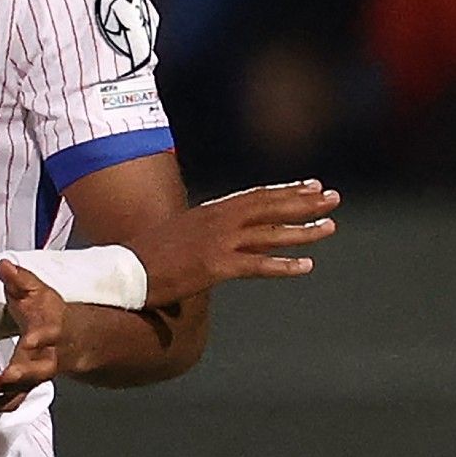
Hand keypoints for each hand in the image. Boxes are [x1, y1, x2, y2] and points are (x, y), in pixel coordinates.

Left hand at [0, 259, 64, 412]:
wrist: (71, 338)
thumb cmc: (50, 314)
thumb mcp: (36, 292)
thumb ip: (19, 279)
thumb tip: (3, 265)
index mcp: (50, 331)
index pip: (48, 335)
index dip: (41, 339)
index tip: (30, 341)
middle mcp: (46, 357)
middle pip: (38, 371)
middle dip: (22, 375)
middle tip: (5, 377)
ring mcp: (36, 375)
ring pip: (24, 391)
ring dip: (3, 396)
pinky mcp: (26, 386)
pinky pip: (13, 400)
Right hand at [124, 179, 339, 306]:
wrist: (123, 271)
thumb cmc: (144, 257)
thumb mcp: (176, 236)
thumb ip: (200, 235)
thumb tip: (213, 242)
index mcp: (209, 212)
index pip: (255, 196)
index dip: (285, 191)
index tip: (310, 185)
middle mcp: (217, 221)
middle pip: (269, 207)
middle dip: (304, 202)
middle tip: (332, 197)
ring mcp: (218, 243)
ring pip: (270, 233)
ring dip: (303, 230)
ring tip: (330, 227)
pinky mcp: (216, 266)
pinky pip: (258, 265)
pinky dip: (284, 265)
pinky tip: (307, 266)